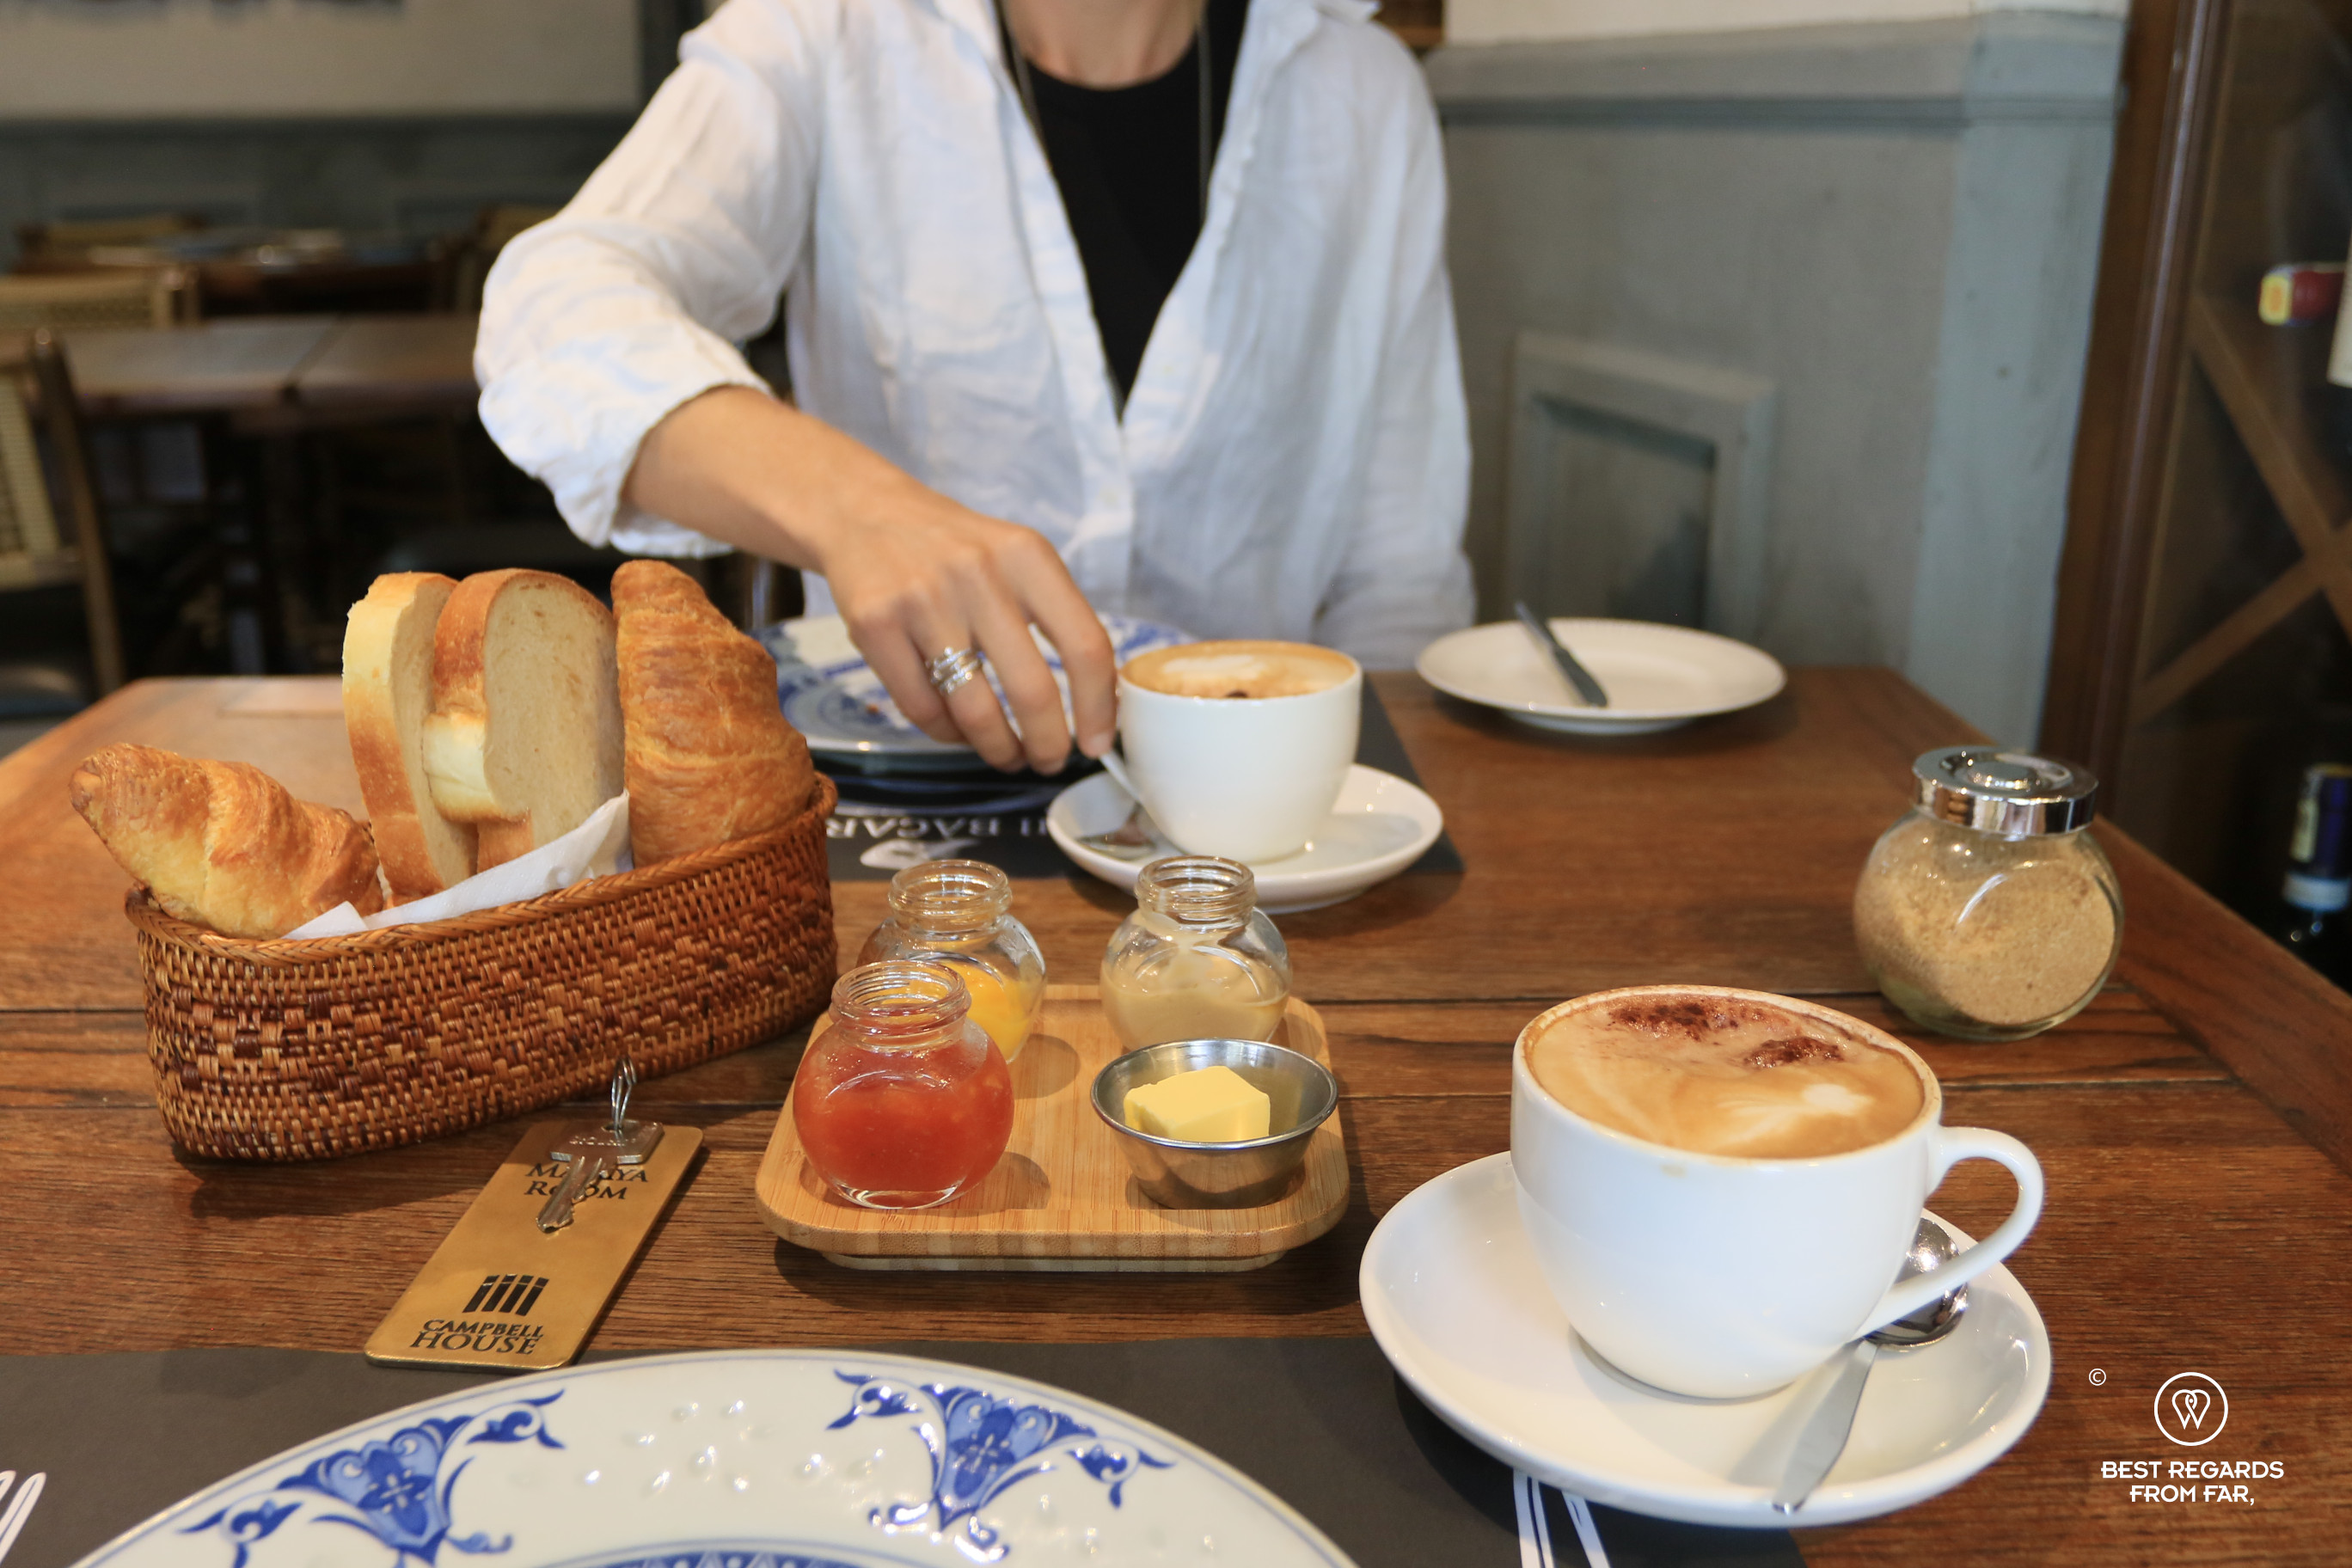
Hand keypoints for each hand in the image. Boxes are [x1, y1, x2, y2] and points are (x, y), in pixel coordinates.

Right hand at [819, 494, 1114, 773]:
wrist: (864, 513)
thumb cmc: (954, 549)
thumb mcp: (1015, 558)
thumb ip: (1055, 617)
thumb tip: (1094, 704)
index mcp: (1027, 556)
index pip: (1085, 646)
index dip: (1098, 708)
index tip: (1097, 744)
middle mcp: (978, 574)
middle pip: (1033, 692)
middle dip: (1050, 745)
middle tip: (1050, 761)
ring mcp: (922, 601)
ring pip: (975, 712)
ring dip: (999, 750)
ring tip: (1008, 756)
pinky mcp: (874, 625)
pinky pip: (923, 709)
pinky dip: (948, 734)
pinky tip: (959, 731)